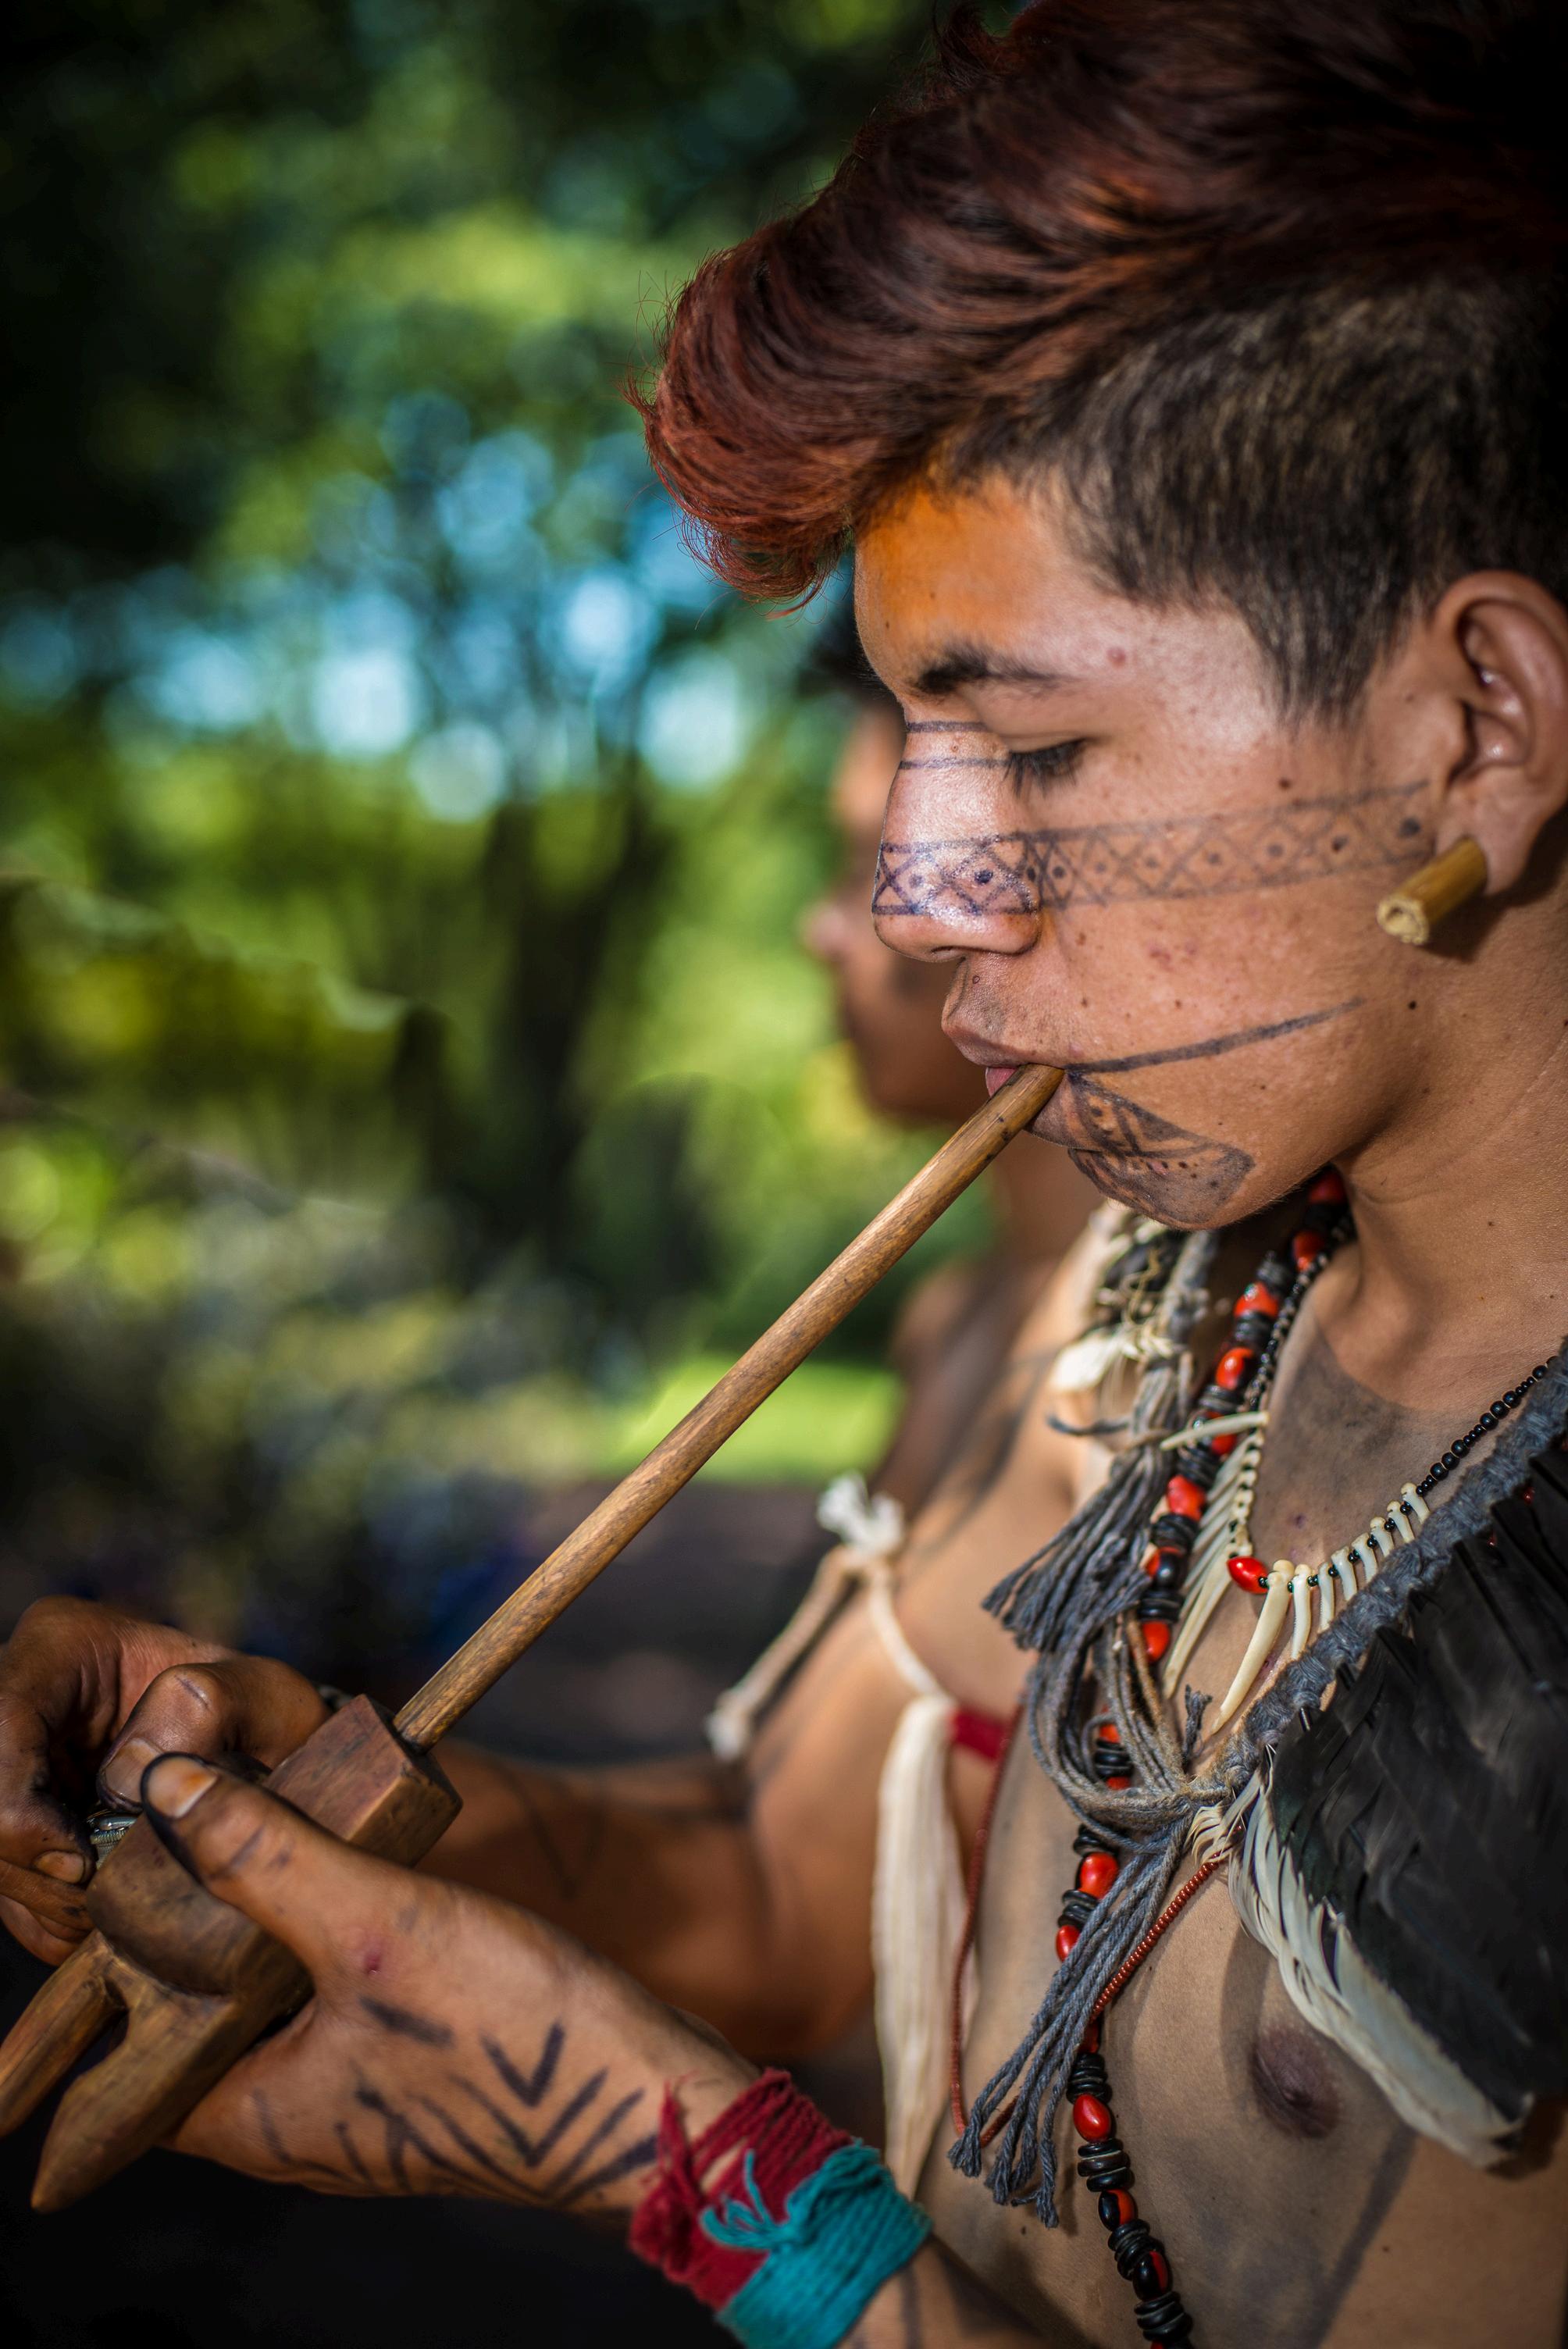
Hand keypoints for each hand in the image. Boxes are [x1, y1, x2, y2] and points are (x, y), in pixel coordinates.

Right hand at [0, 1598, 327, 1960]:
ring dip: (43, 1899)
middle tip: (96, 1895)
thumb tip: (131, 1771)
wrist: (270, 1764)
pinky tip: (103, 1915)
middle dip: (30, 1865)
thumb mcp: (265, 1694)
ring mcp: (14, 1767)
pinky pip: (9, 1893)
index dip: (15, 1805)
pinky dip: (50, 1920)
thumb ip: (209, 1705)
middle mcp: (22, 1701)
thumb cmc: (267, 1718)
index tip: (78, 1861)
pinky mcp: (20, 1830)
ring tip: (112, 1906)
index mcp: (65, 1645)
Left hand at [144, 1754, 752, 2210]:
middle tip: (220, 1812)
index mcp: (251, 2118)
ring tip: (290, 1823)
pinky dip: (332, 1935)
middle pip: (199, 2008)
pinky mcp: (410, 2078)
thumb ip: (265, 1855)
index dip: (123, 1942)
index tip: (147, 1847)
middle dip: (203, 1912)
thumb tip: (167, 1790)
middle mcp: (289, 2124)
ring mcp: (353, 2105)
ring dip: (275, 1916)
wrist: (652, 2102)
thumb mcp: (374, 1924)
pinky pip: (336, 1999)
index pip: (129, 2035)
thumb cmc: (513, 2034)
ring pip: (273, 1997)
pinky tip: (363, 1871)